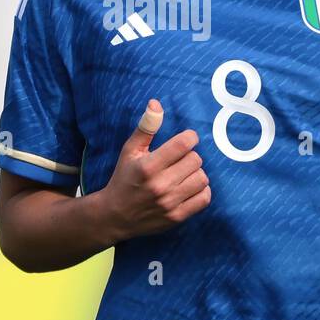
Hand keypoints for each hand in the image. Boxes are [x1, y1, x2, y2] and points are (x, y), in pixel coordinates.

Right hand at [96, 99, 210, 241]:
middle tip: (179, 160)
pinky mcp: (177, 217)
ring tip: (183, 174)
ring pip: (202, 178)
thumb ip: (146, 127)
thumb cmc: (123, 178)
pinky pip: (204, 198)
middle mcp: (160, 185)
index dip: (189, 138)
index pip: (183, 144)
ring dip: (195, 173)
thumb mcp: (129, 150)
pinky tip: (189, 187)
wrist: (115, 216)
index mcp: (148, 166)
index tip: (185, 140)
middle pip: (196, 160)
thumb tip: (156, 103)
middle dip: (190, 156)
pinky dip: (201, 191)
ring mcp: (170, 203)